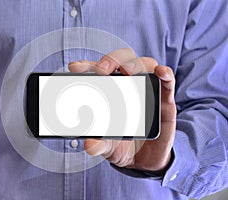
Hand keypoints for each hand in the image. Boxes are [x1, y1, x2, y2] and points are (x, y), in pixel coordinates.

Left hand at [68, 48, 175, 170]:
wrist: (143, 160)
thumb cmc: (122, 146)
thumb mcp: (107, 146)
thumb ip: (98, 144)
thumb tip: (89, 145)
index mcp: (109, 92)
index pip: (98, 71)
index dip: (87, 66)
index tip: (75, 68)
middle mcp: (128, 86)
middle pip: (122, 60)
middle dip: (111, 59)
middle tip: (101, 70)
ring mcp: (147, 91)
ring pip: (144, 65)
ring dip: (134, 64)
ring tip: (125, 71)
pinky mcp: (165, 101)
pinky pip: (168, 83)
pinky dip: (165, 74)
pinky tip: (160, 73)